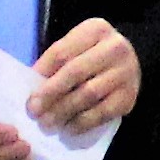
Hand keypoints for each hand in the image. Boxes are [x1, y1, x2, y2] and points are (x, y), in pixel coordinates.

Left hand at [31, 16, 139, 137]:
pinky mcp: (129, 96)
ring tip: (47, 124)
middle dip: (50, 94)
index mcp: (95, 30)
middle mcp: (114, 47)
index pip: (61, 52)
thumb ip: (55, 63)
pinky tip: (68, 129)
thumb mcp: (76, 48)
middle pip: (75, 72)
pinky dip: (82, 123)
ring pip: (88, 94)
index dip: (42, 73)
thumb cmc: (92, 56)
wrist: (130, 64)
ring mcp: (125, 72)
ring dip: (63, 111)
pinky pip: (102, 113)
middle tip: (34, 112)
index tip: (28, 93)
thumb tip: (33, 92)